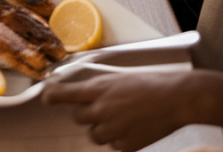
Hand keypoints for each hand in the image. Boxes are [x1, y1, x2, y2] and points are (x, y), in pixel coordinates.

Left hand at [42, 70, 222, 151]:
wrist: (177, 99)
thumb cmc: (150, 83)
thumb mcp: (119, 78)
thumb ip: (98, 87)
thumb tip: (83, 95)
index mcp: (99, 88)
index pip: (65, 94)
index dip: (53, 96)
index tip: (46, 96)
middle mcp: (102, 109)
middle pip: (78, 118)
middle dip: (86, 114)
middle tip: (101, 107)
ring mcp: (114, 129)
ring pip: (95, 134)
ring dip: (102, 128)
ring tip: (122, 117)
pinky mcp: (127, 144)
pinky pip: (113, 145)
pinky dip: (119, 139)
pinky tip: (133, 127)